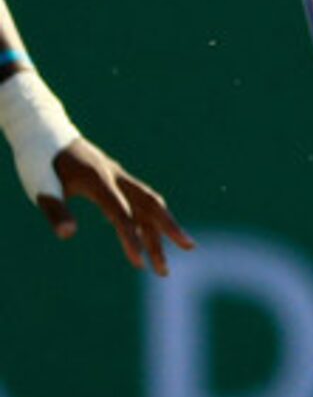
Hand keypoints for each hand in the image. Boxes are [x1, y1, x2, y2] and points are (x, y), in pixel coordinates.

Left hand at [44, 138, 194, 273]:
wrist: (45, 132)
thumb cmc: (41, 161)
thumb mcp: (41, 186)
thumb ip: (55, 210)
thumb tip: (68, 236)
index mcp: (99, 180)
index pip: (121, 214)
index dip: (131, 239)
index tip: (139, 265)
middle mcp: (116, 178)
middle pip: (150, 205)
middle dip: (169, 229)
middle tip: (188, 249)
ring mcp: (119, 179)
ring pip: (147, 206)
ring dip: (160, 232)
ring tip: (162, 262)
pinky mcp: (115, 182)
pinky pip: (137, 204)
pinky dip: (145, 223)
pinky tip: (145, 240)